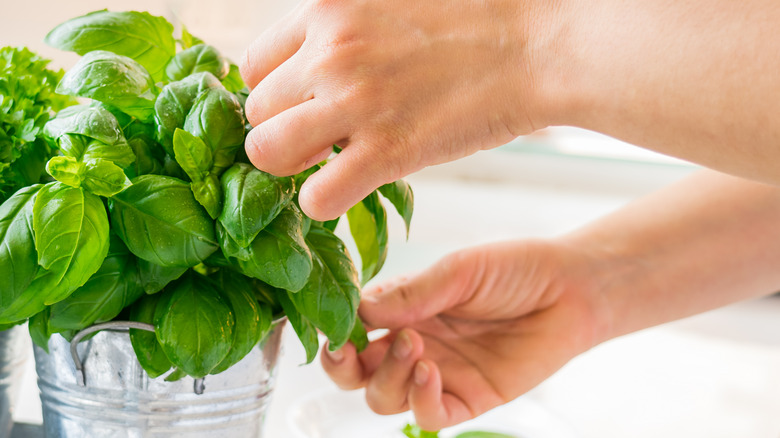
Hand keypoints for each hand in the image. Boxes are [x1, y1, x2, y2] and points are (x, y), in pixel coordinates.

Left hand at [240, 0, 558, 219]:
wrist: (538, 44)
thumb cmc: (477, 19)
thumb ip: (347, 23)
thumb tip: (321, 53)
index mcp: (328, 10)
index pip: (253, 66)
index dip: (275, 94)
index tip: (302, 107)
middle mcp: (330, 54)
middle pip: (256, 113)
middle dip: (283, 130)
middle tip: (321, 138)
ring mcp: (355, 104)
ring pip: (266, 153)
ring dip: (289, 167)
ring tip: (326, 164)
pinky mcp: (388, 152)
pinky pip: (316, 197)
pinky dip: (324, 203)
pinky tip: (350, 190)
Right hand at [320, 240, 609, 429]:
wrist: (571, 289)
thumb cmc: (514, 269)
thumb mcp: (459, 270)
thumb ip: (411, 292)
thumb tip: (359, 308)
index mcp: (404, 308)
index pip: (352, 327)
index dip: (335, 330)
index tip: (330, 324)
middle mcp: (413, 343)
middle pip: (356, 373)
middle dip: (343, 366)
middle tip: (350, 348)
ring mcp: (439, 374)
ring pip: (384, 398)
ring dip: (387, 377)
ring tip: (414, 346)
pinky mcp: (469, 399)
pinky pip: (428, 416)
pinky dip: (419, 401)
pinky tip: (429, 373)